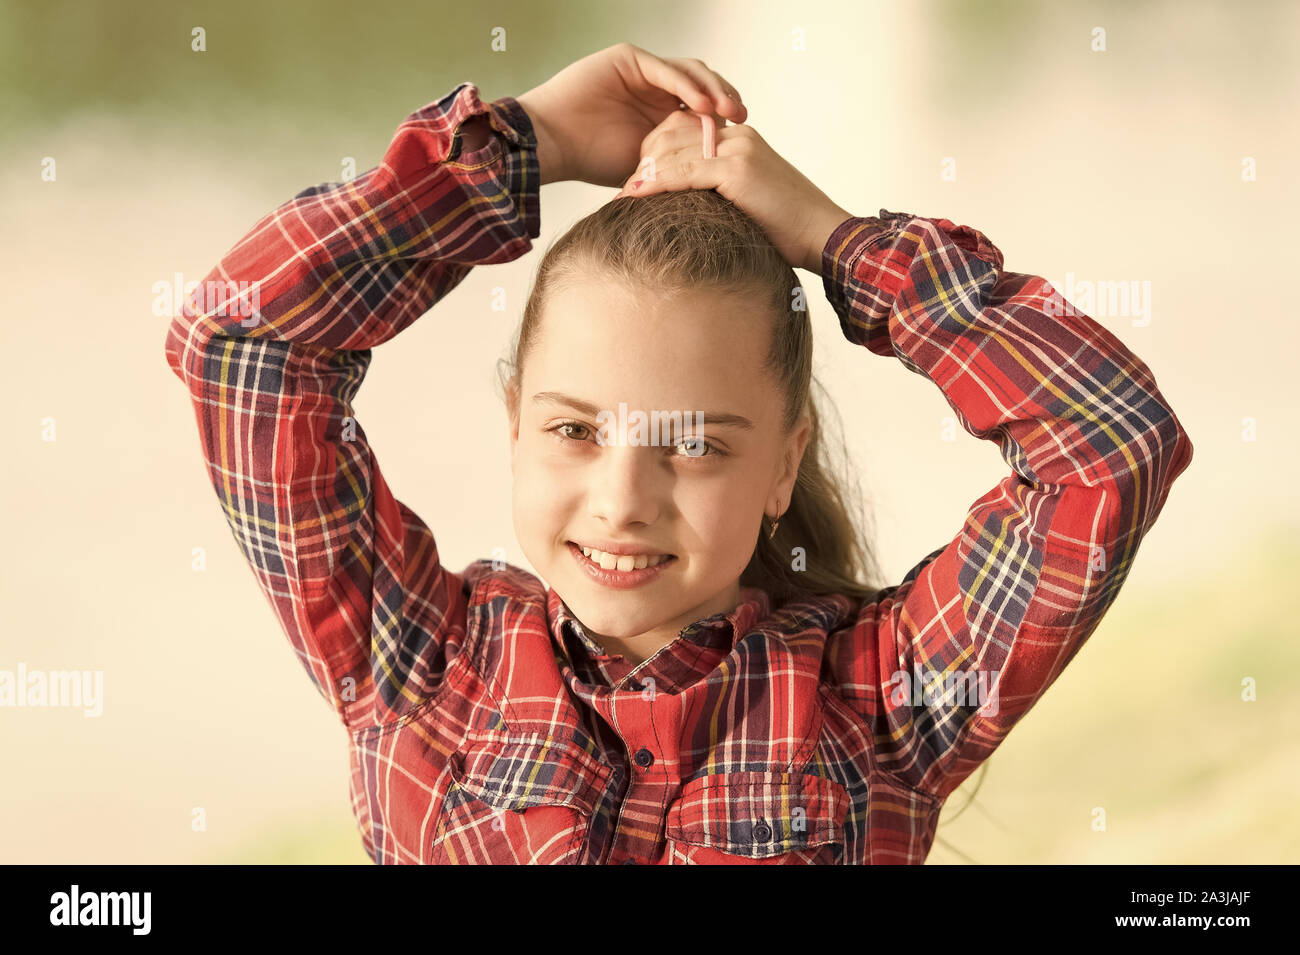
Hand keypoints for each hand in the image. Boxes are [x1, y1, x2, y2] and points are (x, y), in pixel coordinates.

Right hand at [515, 42, 746, 187]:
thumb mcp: (648, 168)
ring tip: (727, 110)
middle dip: (725, 99)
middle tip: (743, 118)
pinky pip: (666, 70)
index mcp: (659, 111)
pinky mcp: (628, 59)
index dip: (724, 119)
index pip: (702, 106)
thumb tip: (713, 188)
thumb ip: (676, 165)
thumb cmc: (589, 161)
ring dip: (711, 89)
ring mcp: (642, 72)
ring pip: (689, 73)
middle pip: (702, 85)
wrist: (552, 146)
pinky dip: (686, 85)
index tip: (744, 137)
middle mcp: (653, 88)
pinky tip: (702, 104)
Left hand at [613, 110, 852, 274]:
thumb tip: (689, 208)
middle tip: (623, 188)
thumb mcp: (748, 202)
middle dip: (643, 160)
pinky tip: (635, 196)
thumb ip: (720, 193)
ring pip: (675, 151)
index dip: (655, 152)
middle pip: (673, 134)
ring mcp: (738, 150)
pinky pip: (684, 172)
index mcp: (740, 139)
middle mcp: (738, 136)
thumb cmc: (788, 228)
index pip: (684, 130)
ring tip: (622, 195)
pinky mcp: (737, 169)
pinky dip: (656, 184)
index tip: (637, 178)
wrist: (822, 233)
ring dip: (644, 173)